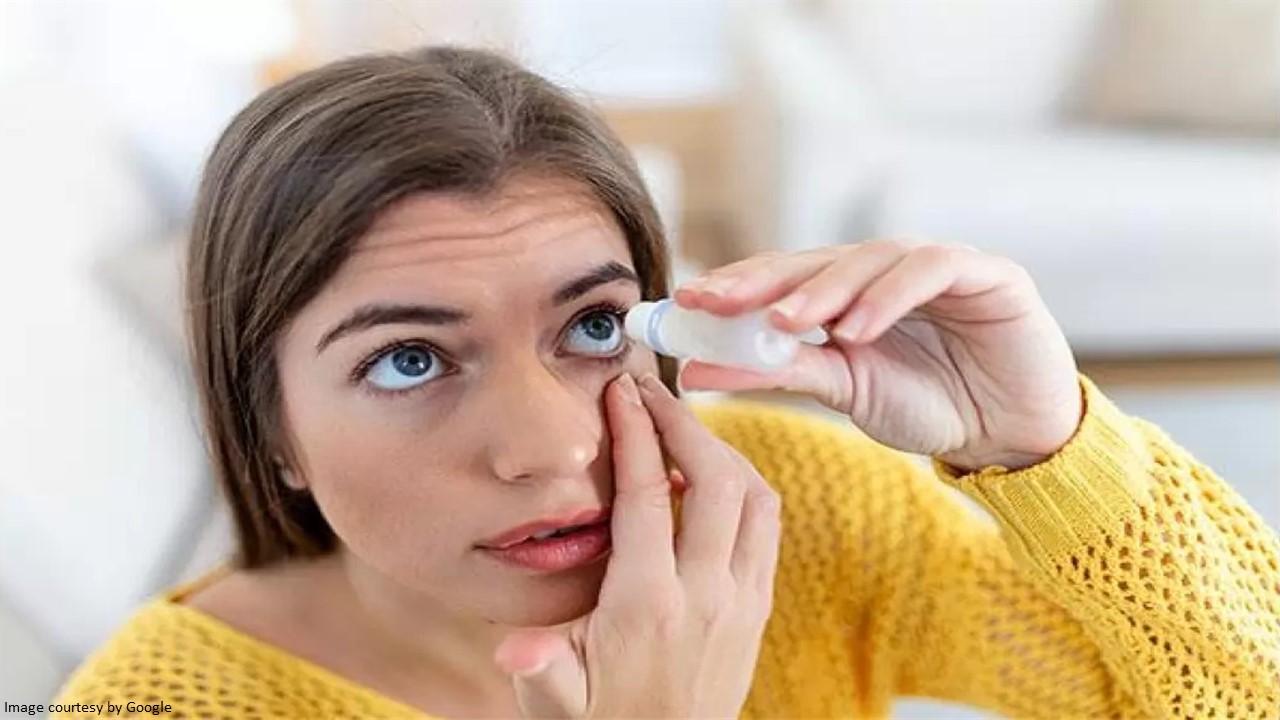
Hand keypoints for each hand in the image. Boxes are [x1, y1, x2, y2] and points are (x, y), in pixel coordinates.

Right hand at [494, 373, 779, 718]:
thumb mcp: (554, 705)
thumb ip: (539, 671)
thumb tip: (515, 652)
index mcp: (648, 605)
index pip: (648, 495)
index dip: (636, 433)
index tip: (621, 392)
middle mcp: (706, 594)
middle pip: (717, 479)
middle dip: (685, 423)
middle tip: (652, 393)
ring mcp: (742, 600)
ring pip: (756, 496)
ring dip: (723, 450)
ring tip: (682, 428)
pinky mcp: (758, 607)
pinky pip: (767, 526)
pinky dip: (744, 485)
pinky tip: (710, 477)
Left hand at [675, 242, 1082, 469]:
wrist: (1012, 434)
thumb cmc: (930, 406)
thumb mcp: (843, 390)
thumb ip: (777, 372)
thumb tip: (694, 372)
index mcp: (847, 293)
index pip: (781, 277)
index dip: (733, 286)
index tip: (683, 305)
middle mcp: (884, 269)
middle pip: (813, 259)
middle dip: (760, 279)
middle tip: (714, 301)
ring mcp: (934, 264)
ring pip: (867, 259)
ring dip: (822, 291)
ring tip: (783, 325)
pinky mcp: (986, 272)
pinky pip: (929, 270)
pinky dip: (887, 297)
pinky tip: (855, 330)